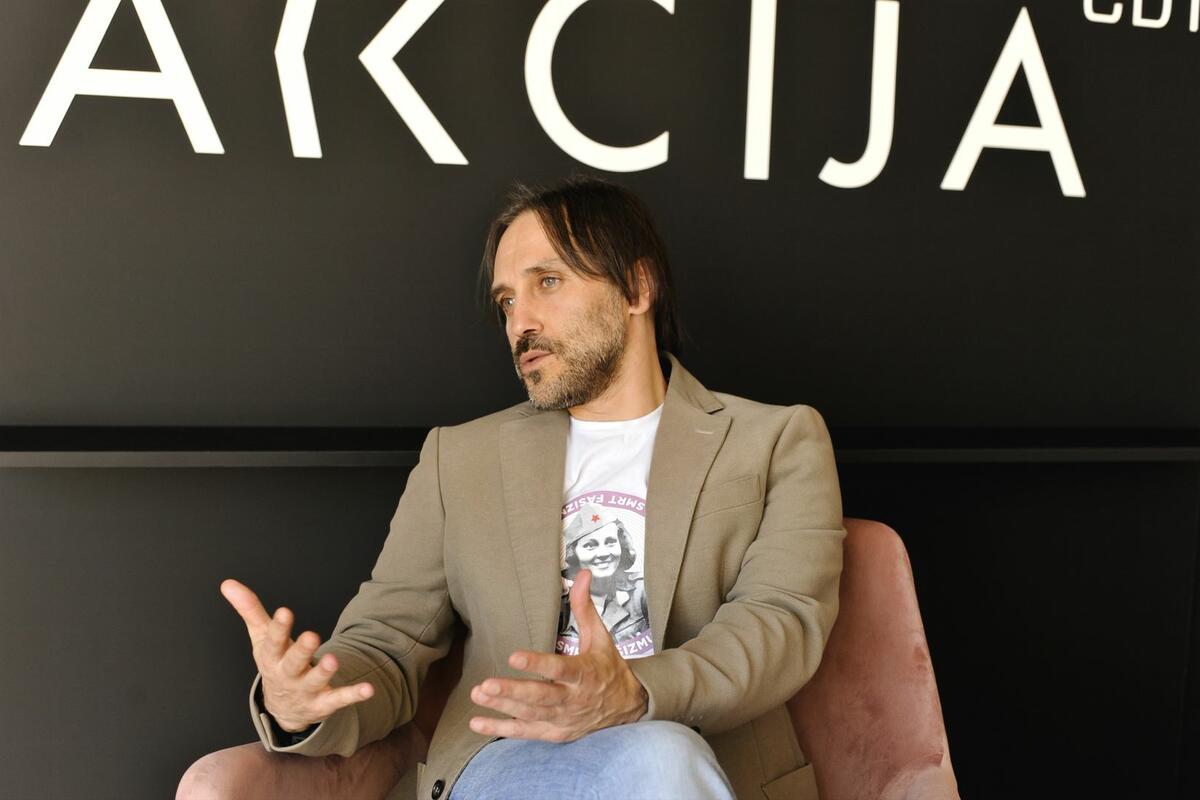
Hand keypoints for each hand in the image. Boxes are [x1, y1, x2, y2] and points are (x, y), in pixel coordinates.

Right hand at [220, 578, 373, 732]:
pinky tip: (368, 689)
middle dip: (302, 651)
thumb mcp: (261, 637)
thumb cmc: (274, 663)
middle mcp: (287, 675)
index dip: (278, 628)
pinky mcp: (323, 703)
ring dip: (324, 672)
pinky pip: (339, 699)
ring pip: (314, 681)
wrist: (283, 708)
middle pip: (293, 663)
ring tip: (334, 659)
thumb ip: (250, 610)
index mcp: (272, 657)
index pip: (272, 642)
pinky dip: (353, 695)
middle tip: (312, 636)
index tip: (285, 612)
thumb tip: (228, 583)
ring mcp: (305, 690)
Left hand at [468, 569, 648, 741]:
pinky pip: (526, 733)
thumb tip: (582, 574)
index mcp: (585, 673)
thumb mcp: (600, 637)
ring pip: (530, 715)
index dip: (537, 664)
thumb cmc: (608, 668)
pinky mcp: (555, 733)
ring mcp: (563, 719)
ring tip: (478, 694)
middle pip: (540, 697)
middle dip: (513, 691)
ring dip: (503, 706)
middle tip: (486, 684)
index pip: (559, 669)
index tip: (514, 656)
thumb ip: (585, 607)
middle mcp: (573, 699)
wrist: (627, 707)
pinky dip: (502, 729)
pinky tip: (478, 722)